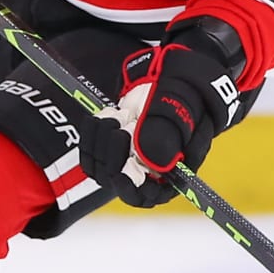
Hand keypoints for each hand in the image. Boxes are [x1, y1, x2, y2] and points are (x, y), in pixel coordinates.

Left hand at [78, 21, 245, 207]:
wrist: (171, 77)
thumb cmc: (184, 96)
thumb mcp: (180, 111)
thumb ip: (166, 135)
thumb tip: (151, 161)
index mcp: (171, 171)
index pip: (148, 195)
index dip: (131, 190)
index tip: (119, 176)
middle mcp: (146, 170)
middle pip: (118, 180)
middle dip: (114, 153)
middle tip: (123, 126)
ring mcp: (126, 158)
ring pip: (99, 166)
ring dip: (102, 140)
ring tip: (119, 116)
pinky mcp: (109, 146)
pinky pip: (89, 150)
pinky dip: (92, 132)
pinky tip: (106, 115)